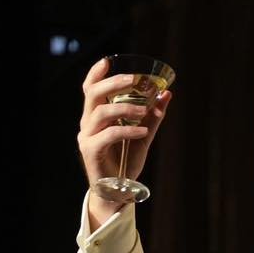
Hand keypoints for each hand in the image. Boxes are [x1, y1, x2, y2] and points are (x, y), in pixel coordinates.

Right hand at [78, 57, 172, 229]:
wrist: (118, 192)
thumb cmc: (125, 163)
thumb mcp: (143, 137)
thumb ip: (152, 117)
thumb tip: (166, 94)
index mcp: (96, 116)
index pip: (90, 89)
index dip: (96, 73)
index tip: (107, 60)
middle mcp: (88, 123)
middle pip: (93, 94)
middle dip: (113, 83)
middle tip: (133, 80)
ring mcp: (87, 137)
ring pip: (101, 112)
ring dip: (125, 107)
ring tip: (144, 111)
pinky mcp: (90, 151)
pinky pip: (108, 134)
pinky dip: (127, 130)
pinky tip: (141, 132)